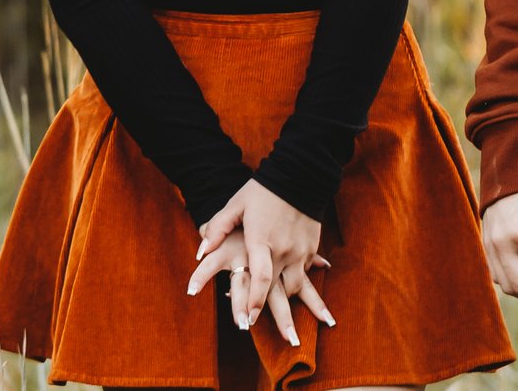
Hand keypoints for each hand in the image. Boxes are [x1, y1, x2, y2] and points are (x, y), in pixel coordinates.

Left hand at [187, 180, 333, 345]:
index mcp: (261, 240)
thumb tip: (199, 251)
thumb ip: (216, 229)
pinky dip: (306, 288)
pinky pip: (307, 273)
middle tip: (289, 343)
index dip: (254, 301)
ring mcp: (300, 250)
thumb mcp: (235, 205)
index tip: (249, 320)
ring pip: (298, 287)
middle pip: (282, 292)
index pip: (260, 278)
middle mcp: (283, 250)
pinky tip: (318, 309)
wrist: (299, 173)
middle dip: (283, 318)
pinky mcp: (310, 247)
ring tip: (302, 329)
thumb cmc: (262, 190)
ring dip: (300, 308)